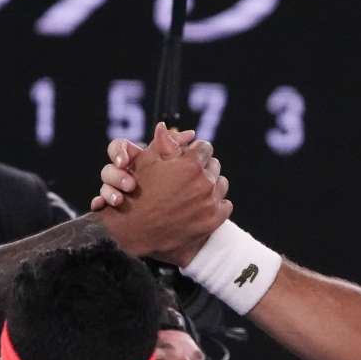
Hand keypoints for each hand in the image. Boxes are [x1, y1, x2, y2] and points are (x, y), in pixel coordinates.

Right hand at [97, 123, 230, 263]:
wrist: (135, 233)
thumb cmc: (137, 194)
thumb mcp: (144, 163)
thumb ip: (160, 143)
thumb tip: (165, 126)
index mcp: (191, 165)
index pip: (205, 147)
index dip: (194, 151)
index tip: (188, 157)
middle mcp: (204, 183)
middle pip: (214, 165)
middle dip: (203, 168)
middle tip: (189, 176)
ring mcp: (210, 203)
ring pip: (221, 185)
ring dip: (210, 186)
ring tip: (194, 192)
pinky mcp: (214, 220)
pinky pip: (225, 205)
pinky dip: (215, 205)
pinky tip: (200, 207)